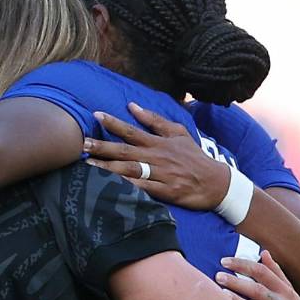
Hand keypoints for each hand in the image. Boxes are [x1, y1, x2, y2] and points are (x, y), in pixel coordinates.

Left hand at [83, 102, 230, 209]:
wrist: (217, 182)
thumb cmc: (193, 157)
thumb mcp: (178, 133)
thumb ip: (155, 120)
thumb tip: (133, 106)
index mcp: (158, 143)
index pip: (132, 131)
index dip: (113, 123)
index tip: (95, 115)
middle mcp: (157, 157)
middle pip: (125, 151)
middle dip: (102, 147)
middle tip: (82, 143)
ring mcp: (161, 175)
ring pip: (130, 170)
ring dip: (108, 168)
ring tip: (87, 166)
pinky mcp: (166, 192)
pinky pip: (143, 189)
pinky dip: (127, 188)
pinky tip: (110, 187)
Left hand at [215, 250, 299, 299]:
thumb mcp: (291, 296)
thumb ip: (277, 275)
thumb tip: (263, 252)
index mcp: (287, 293)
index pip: (263, 272)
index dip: (242, 265)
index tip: (223, 261)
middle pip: (257, 290)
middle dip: (236, 282)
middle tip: (217, 276)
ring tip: (219, 295)